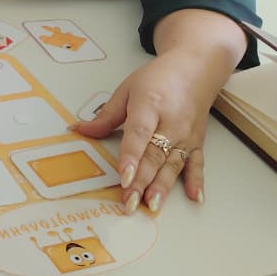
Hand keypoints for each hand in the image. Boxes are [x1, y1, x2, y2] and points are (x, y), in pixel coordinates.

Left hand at [72, 51, 217, 212]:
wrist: (194, 69)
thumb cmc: (158, 79)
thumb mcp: (127, 90)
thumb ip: (105, 115)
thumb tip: (79, 130)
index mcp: (150, 105)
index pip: (139, 134)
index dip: (131, 157)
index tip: (124, 177)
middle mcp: (171, 123)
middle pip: (154, 156)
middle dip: (142, 182)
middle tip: (129, 203)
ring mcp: (186, 135)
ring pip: (173, 165)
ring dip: (162, 187)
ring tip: (151, 206)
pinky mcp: (197, 142)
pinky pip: (196, 164)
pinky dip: (196, 181)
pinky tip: (194, 198)